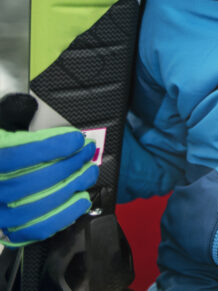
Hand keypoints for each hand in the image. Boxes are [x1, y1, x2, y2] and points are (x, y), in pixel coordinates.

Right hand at [0, 94, 96, 245]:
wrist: (0, 177)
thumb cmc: (4, 150)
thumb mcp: (2, 124)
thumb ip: (12, 115)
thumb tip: (30, 106)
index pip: (14, 156)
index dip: (49, 147)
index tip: (76, 139)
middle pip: (30, 183)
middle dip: (67, 166)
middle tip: (88, 152)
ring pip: (34, 208)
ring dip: (70, 189)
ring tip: (89, 173)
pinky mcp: (7, 230)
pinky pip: (34, 230)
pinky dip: (61, 217)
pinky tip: (80, 201)